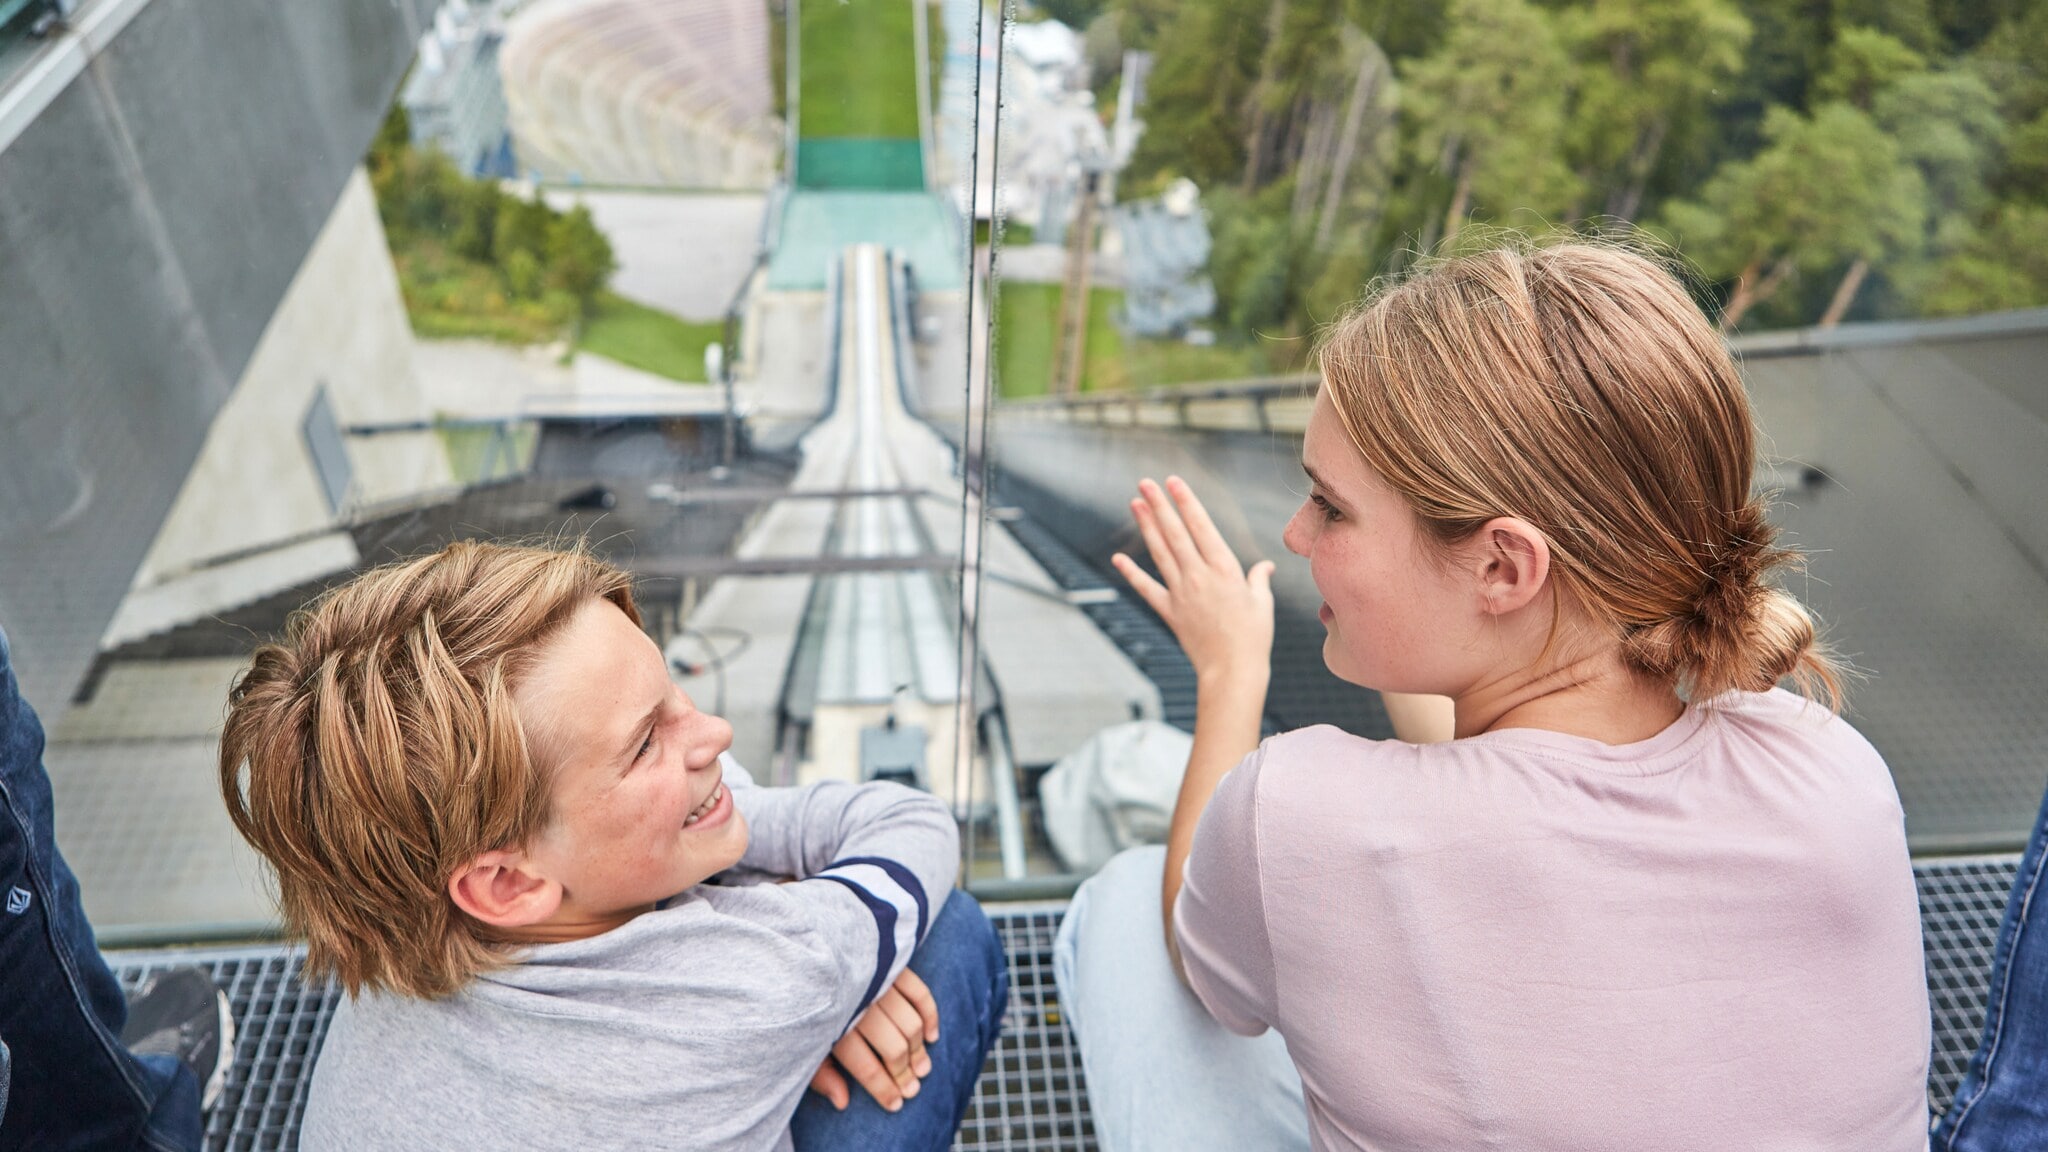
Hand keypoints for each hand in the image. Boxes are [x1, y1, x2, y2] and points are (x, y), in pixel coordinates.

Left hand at [807, 968, 939, 1112]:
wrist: (804, 951)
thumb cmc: (805, 1003)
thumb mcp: (803, 1041)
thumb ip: (821, 1072)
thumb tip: (842, 1101)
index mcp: (834, 1025)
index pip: (867, 1067)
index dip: (884, 1089)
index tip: (896, 1104)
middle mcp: (860, 1004)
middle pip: (894, 1048)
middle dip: (905, 1074)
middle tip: (912, 1089)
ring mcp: (879, 983)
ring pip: (911, 1024)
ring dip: (919, 1051)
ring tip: (922, 1069)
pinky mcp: (893, 966)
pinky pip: (920, 993)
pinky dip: (930, 1016)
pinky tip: (931, 1037)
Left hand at [1113, 476, 1274, 686]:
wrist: (1232, 671)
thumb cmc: (1253, 637)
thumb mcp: (1262, 603)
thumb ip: (1259, 580)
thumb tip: (1265, 568)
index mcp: (1225, 569)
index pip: (1201, 526)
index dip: (1185, 502)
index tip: (1174, 481)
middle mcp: (1199, 576)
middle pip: (1175, 533)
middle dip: (1159, 505)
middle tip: (1145, 482)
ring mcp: (1181, 593)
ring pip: (1159, 553)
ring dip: (1146, 526)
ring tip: (1135, 503)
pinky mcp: (1170, 612)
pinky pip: (1147, 589)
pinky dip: (1131, 574)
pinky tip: (1117, 559)